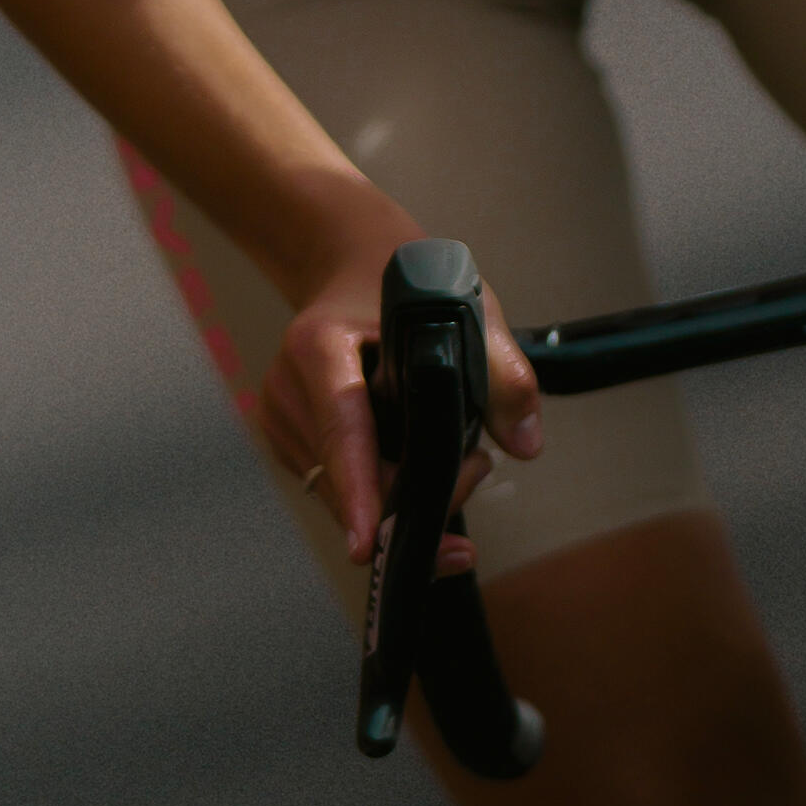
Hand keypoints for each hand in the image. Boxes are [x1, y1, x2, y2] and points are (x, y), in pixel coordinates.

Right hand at [257, 221, 545, 564]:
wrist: (353, 263)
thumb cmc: (407, 284)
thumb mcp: (467, 308)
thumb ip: (505, 372)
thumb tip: (524, 444)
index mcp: (320, 346)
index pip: (341, 430)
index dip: (359, 490)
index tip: (370, 543)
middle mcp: (288, 386)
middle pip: (348, 479)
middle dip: (414, 499)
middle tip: (476, 470)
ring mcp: (282, 416)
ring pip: (343, 495)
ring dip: (401, 497)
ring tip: (456, 458)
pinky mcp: (288, 440)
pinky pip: (338, 489)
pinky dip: (381, 491)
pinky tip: (417, 464)